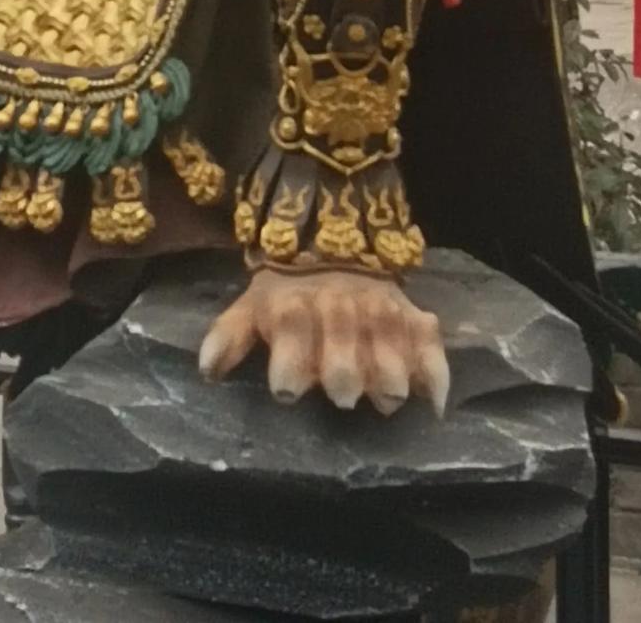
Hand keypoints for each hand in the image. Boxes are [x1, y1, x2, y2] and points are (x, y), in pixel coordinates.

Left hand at [200, 268, 449, 418]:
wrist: (339, 240)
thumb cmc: (290, 290)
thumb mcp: (254, 305)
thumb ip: (231, 336)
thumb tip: (207, 370)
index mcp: (296, 312)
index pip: (293, 338)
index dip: (290, 368)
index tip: (288, 389)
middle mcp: (340, 315)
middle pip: (344, 367)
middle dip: (342, 381)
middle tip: (340, 391)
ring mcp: (382, 318)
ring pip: (389, 364)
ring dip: (385, 382)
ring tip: (380, 391)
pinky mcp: (416, 322)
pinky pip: (432, 352)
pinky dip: (433, 377)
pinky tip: (428, 401)